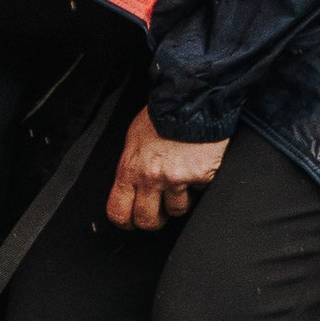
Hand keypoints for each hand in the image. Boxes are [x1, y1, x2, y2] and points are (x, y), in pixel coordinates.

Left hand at [105, 113, 227, 228]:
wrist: (191, 99)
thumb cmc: (163, 114)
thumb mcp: (135, 140)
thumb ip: (132, 167)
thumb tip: (131, 189)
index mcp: (130, 168)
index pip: (118, 212)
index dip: (125, 221)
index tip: (131, 220)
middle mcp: (151, 177)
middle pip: (147, 221)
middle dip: (154, 219)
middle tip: (159, 210)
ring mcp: (177, 179)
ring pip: (177, 210)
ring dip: (180, 199)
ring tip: (181, 177)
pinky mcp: (201, 177)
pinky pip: (199, 193)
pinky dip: (199, 184)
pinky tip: (196, 165)